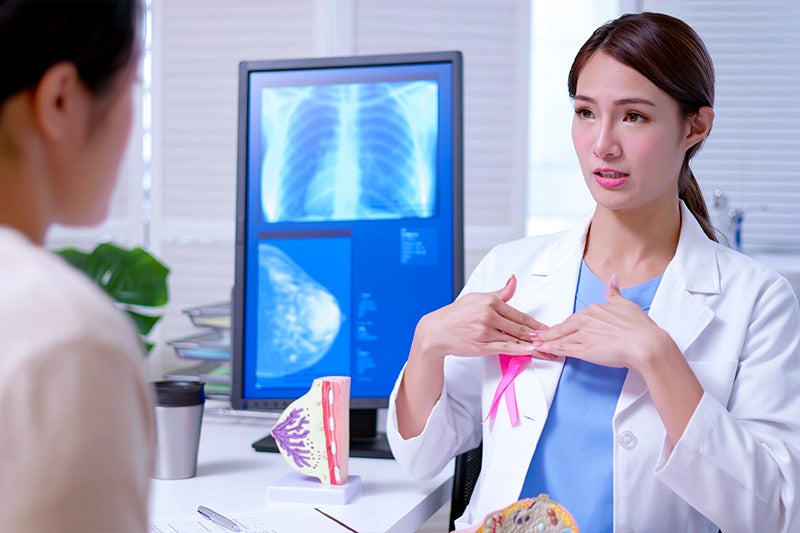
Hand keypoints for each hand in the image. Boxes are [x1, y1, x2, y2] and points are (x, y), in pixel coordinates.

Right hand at [414, 274, 547, 359]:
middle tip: (554, 340)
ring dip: (535, 345)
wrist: (436, 331)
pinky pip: (506, 348)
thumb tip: (513, 280)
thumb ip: (500, 293)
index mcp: (490, 301)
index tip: (547, 328)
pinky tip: (532, 352)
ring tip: (548, 349)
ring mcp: (486, 331)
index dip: (536, 324)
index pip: (520, 314)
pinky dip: (521, 351)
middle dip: (539, 335)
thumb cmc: (456, 314)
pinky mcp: (482, 345)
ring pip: (516, 339)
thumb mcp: (477, 298)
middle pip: (521, 327)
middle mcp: (489, 315)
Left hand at [532, 274, 666, 369]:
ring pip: (560, 337)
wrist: (646, 344)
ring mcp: (583, 334)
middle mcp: (587, 320)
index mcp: (596, 309)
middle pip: (564, 326)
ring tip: (534, 343)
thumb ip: (615, 293)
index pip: (576, 318)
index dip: (565, 324)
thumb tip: (613, 278)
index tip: (557, 327)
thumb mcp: (627, 305)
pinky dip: (552, 348)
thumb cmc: (640, 328)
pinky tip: (543, 349)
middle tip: (536, 334)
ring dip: (546, 340)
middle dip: (549, 331)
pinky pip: (563, 348)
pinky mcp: (583, 349)